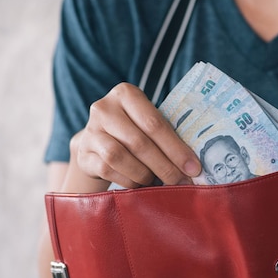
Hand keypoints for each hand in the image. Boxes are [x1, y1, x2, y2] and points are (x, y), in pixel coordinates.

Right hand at [75, 82, 201, 187]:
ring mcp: (90, 130)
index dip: (176, 149)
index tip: (194, 168)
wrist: (98, 141)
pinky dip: (128, 180)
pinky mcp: (83, 153)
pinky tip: (139, 184)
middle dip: (165, 166)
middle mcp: (104, 108)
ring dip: (144, 174)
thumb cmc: (134, 130)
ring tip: (157, 182)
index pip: (154, 123)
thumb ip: (168, 135)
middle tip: (180, 181)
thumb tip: (193, 165)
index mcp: (126, 94)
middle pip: (139, 142)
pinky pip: (107, 170)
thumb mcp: (149, 123)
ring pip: (119, 157)